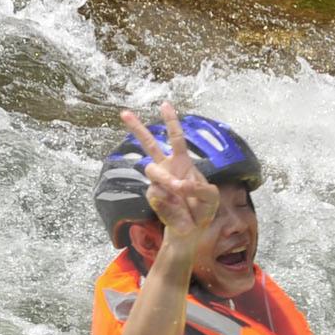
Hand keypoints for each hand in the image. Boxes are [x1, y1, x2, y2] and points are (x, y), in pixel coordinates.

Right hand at [120, 103, 218, 249]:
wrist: (192, 230)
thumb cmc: (203, 209)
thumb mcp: (211, 197)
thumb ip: (199, 188)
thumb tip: (180, 185)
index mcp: (182, 162)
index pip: (176, 138)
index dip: (171, 121)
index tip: (164, 104)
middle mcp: (167, 168)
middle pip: (149, 144)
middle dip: (137, 128)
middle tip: (124, 113)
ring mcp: (157, 182)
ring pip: (152, 170)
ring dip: (167, 179)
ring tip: (178, 188)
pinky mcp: (153, 196)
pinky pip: (158, 194)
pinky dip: (170, 202)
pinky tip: (177, 210)